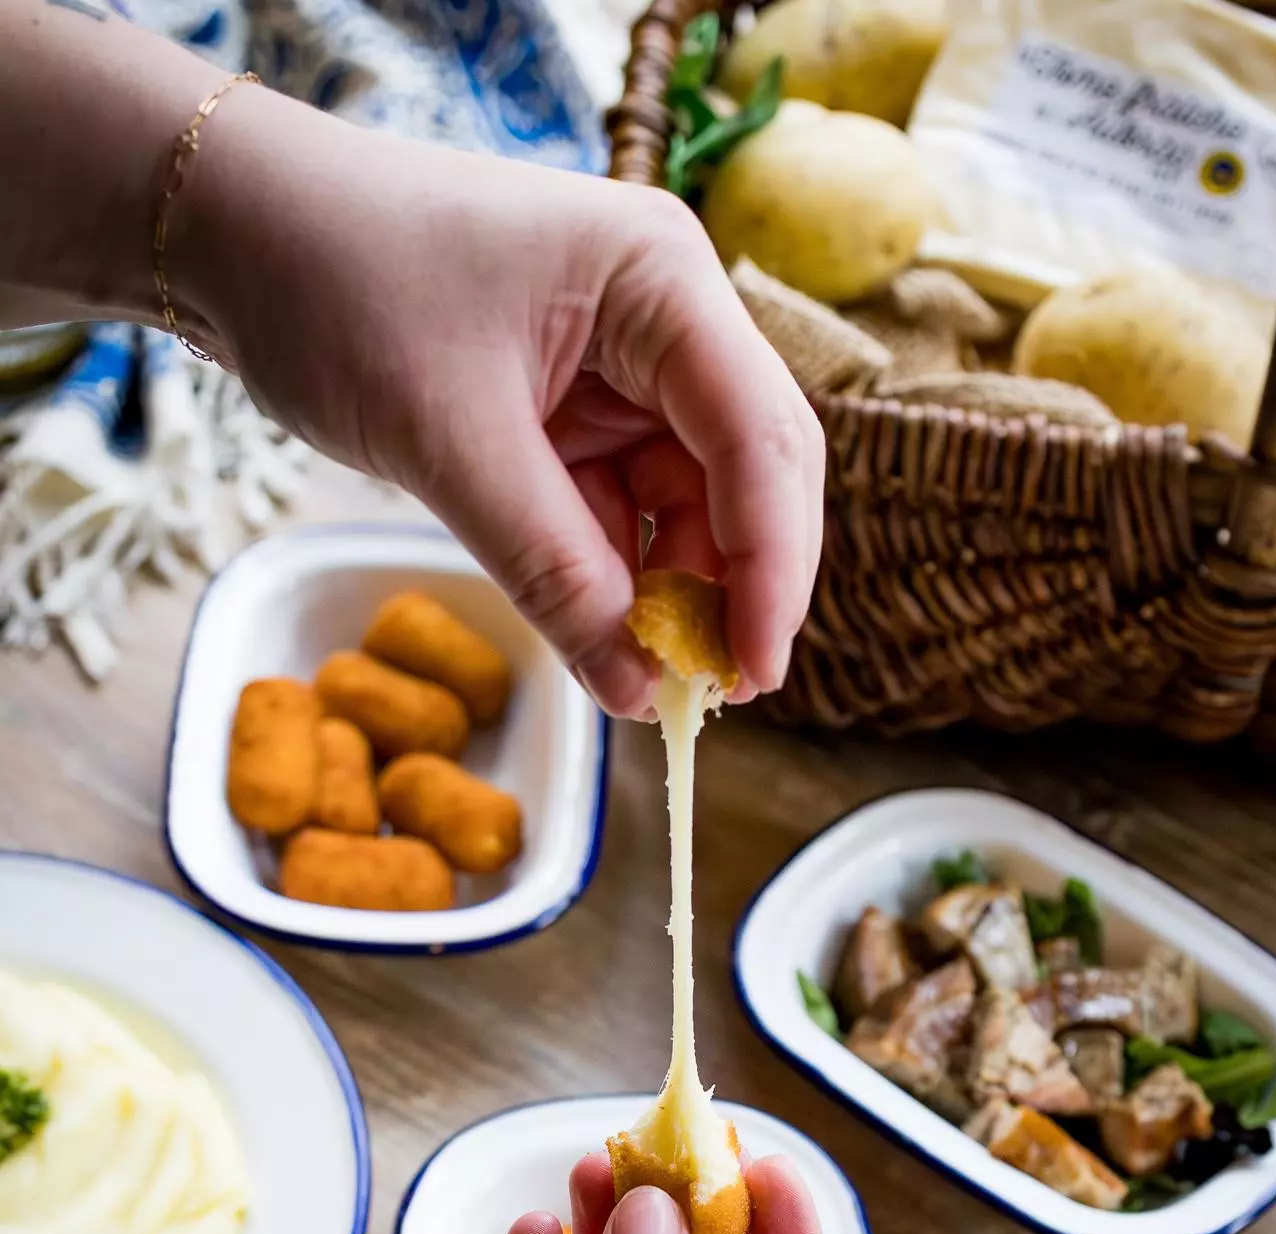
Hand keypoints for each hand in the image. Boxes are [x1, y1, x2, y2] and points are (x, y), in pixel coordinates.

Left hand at [177, 94, 825, 714]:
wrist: (237, 232)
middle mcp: (665, 316)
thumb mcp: (449, 442)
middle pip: (750, 471)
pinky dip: (621, 578)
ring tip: (654, 682)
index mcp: (660, 279)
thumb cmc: (338, 285)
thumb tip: (637, 690)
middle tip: (721, 694)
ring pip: (691, 503)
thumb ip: (552, 570)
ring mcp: (625, 366)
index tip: (753, 671)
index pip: (759, 437)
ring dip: (677, 592)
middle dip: (740, 583)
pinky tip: (611, 642)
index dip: (771, 565)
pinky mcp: (577, 410)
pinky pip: (625, 510)